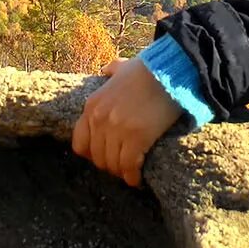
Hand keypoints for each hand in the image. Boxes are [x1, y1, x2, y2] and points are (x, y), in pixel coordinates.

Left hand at [72, 57, 182, 186]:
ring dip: (122, 172)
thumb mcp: (121, 68)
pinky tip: (137, 179)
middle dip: (109, 165)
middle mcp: (99, 118)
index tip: (105, 156)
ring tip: (131, 173)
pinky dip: (132, 177)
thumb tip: (106, 70)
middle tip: (122, 167)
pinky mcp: (136, 137)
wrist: (169, 70)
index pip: (79, 143)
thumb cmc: (148, 68)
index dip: (92, 155)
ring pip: (112, 164)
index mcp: (92, 105)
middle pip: (97, 157)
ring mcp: (117, 128)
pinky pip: (128, 166)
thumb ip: (111, 71)